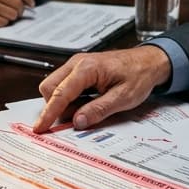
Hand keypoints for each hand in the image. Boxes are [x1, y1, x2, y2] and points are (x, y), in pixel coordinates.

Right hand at [33, 46, 172, 132]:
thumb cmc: (138, 75)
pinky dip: (69, 98)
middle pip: (50, 88)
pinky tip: (87, 103)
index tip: (40, 128)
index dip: (48, 113)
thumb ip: (98, 110)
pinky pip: (64, 85)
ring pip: (55, 86)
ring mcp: (76, 65)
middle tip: (72, 121)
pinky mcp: (79, 70)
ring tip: (87, 109)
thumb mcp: (123, 98)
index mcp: (87, 68)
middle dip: (55, 107)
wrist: (148, 61)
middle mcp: (77, 63)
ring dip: (63, 103)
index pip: (60, 93)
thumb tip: (77, 122)